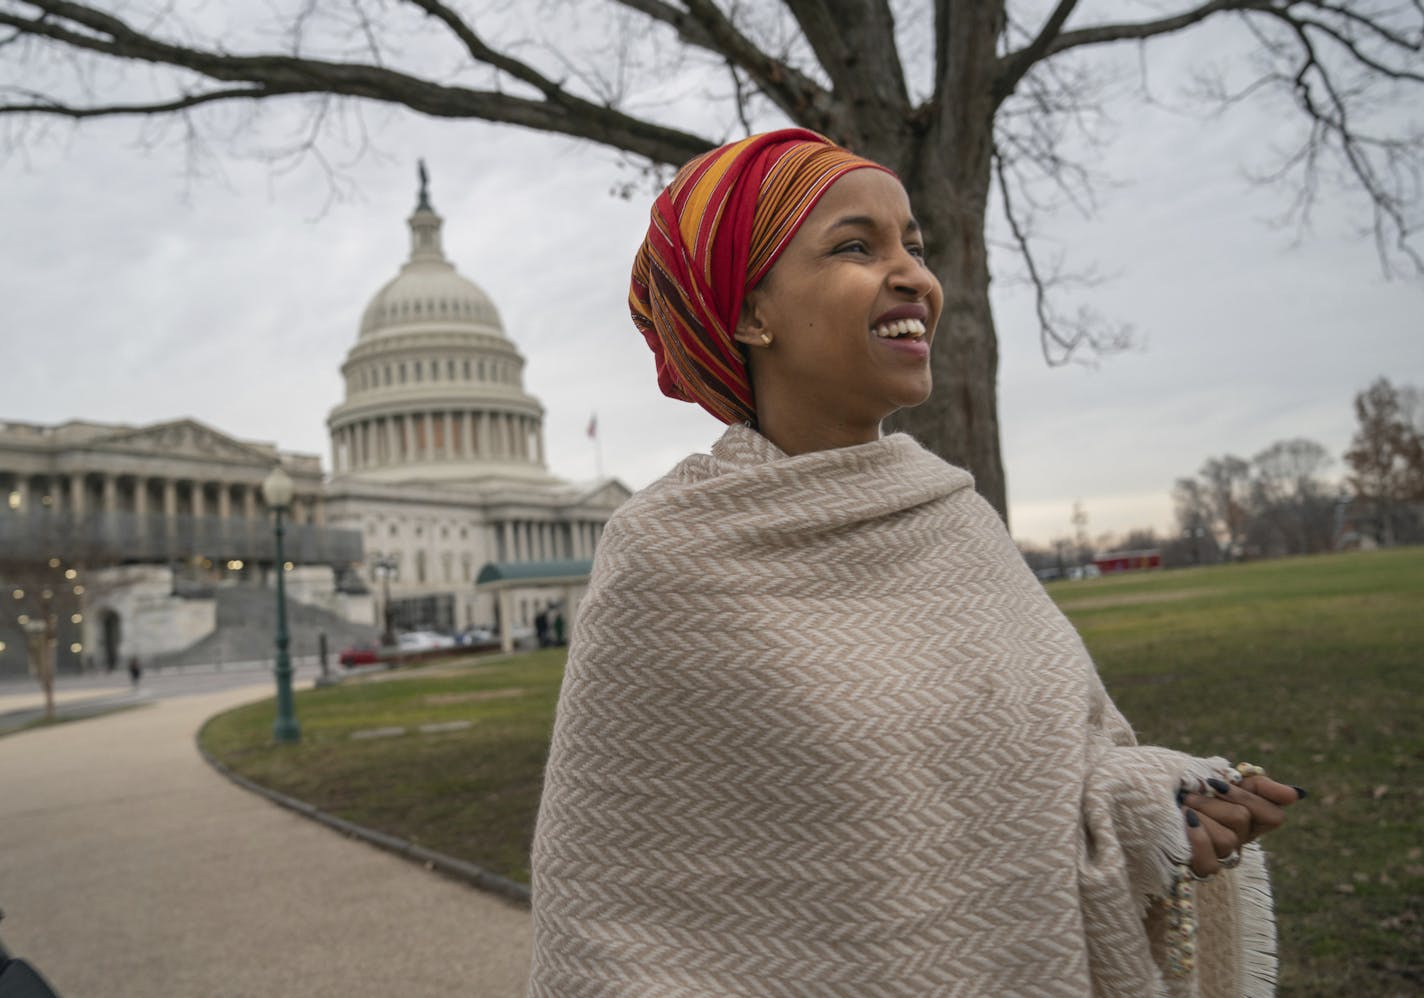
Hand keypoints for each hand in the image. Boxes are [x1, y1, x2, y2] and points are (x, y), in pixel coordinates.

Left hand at [1182, 775, 1303, 877]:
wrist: (1147, 800)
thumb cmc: (1184, 788)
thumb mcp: (1220, 777)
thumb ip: (1258, 785)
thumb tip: (1297, 794)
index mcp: (1250, 818)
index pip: (1274, 816)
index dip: (1247, 798)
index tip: (1218, 784)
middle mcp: (1239, 840)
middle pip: (1243, 820)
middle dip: (1212, 802)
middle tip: (1190, 795)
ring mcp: (1222, 857)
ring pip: (1227, 839)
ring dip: (1199, 816)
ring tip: (1181, 808)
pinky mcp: (1201, 870)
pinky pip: (1209, 863)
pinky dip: (1196, 840)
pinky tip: (1184, 824)